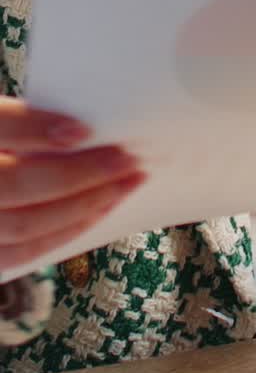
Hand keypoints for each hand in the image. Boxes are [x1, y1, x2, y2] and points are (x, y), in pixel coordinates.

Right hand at [0, 97, 143, 271]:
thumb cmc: (1, 142)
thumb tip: (83, 127)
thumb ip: (26, 121)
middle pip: (15, 183)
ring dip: (83, 205)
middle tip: (126, 159)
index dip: (35, 128)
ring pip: (23, 225)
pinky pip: (21, 254)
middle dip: (78, 173)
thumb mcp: (2, 118)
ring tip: (124, 184)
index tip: (83, 129)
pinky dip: (63, 233)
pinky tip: (97, 212)